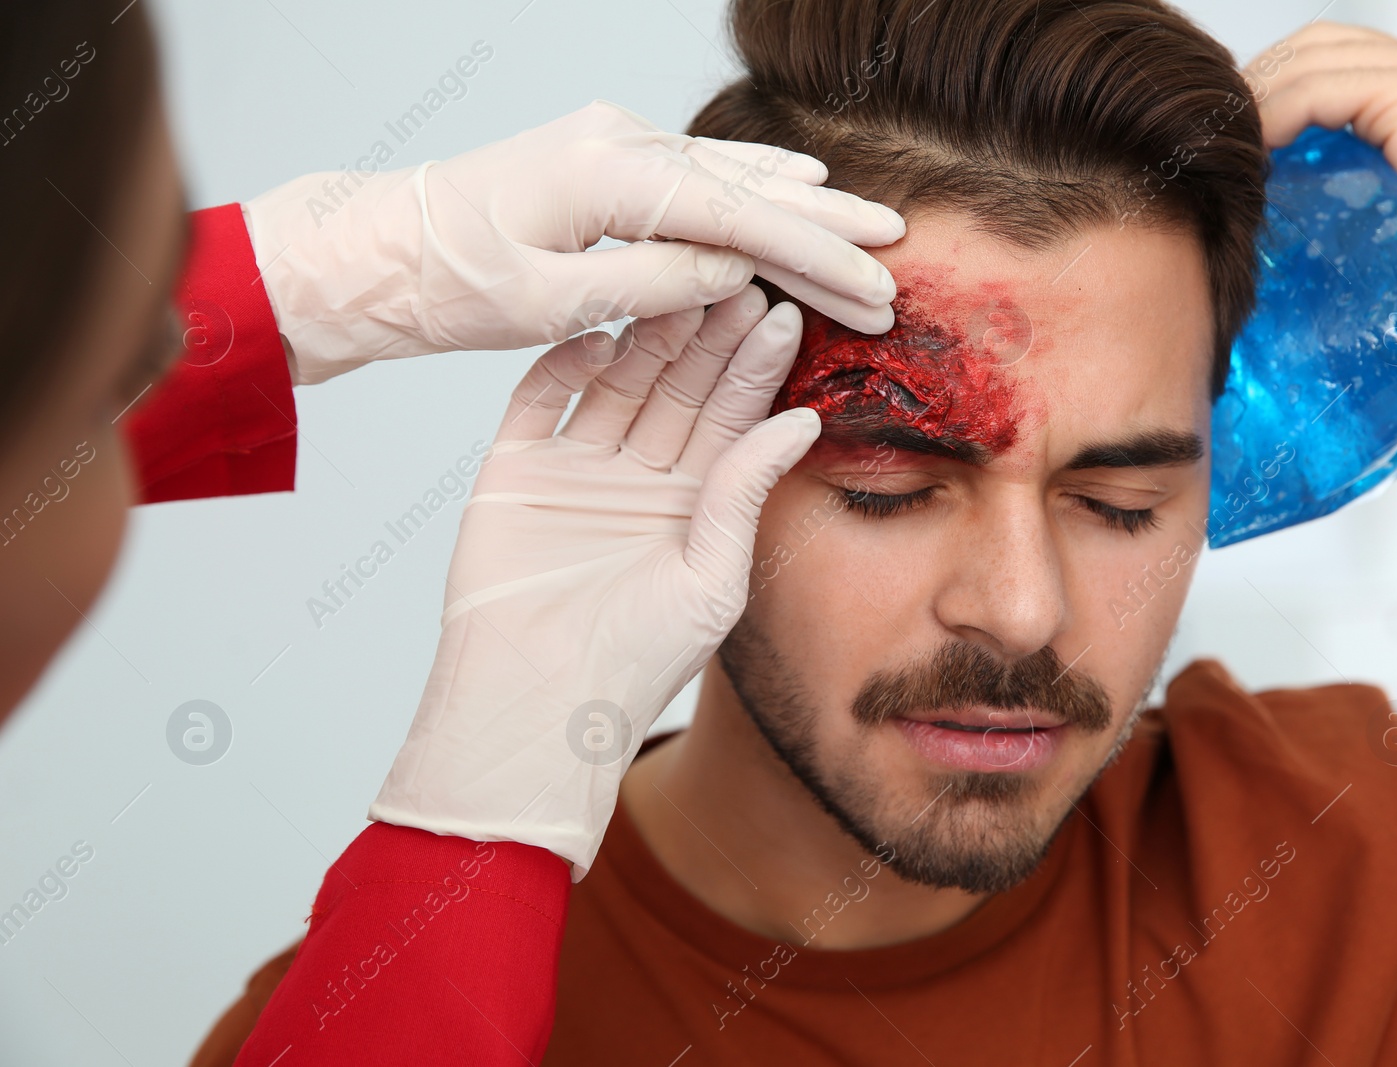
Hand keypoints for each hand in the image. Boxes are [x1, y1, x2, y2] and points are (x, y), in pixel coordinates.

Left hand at [244, 100, 903, 383]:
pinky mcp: (604, 155)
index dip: (815, 257)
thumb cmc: (445, 284)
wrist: (374, 247)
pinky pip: (700, 168)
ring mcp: (611, 141)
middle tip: (897, 256)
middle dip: (827, 227)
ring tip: (869, 222)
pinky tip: (796, 177)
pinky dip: (756, 179)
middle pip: (748, 187)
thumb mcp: (546, 304)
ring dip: (803, 202)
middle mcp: (617, 144)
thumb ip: (648, 285)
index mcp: (607, 178)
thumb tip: (735, 271)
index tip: (874, 286)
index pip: (739, 220)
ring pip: (731, 172)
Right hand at [369, 284, 819, 876]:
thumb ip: (744, 491)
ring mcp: (576, 469)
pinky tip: (600, 326)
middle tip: (738, 270)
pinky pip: (540, 402)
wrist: (533, 707)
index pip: (731, 418)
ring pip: (617, 382)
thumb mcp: (712, 578)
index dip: (755, 366)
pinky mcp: (515, 472)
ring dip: (648, 333)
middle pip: (678, 387)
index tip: (786, 310)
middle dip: (709, 332)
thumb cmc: (634, 662)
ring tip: (682, 277)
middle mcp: (638, 478)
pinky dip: (563, 364)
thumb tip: (802, 421)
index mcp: (692, 505)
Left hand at [1249, 22, 1396, 510]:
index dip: (1264, 94)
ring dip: (1256, 103)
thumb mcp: (1363, 214)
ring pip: (1314, 58)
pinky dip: (1275, 118)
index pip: (1324, 60)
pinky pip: (1323, 89)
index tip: (1217, 144)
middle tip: (1208, 143)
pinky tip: (1249, 157)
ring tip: (1221, 152)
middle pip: (1316, 46)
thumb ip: (1322, 175)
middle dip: (1255, 88)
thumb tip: (1238, 176)